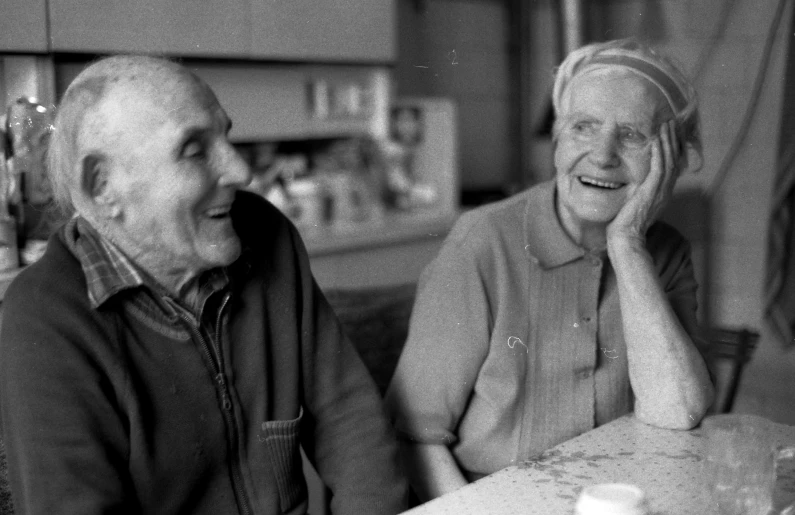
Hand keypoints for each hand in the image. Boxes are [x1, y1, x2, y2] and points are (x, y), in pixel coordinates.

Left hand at [607, 119, 680, 246]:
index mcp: (663, 193)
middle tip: (672, 123)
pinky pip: (659, 168)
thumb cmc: (625, 224)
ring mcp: (660, 191)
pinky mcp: (651, 191)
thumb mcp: (634, 204)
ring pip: (669, 160)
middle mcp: (665, 190)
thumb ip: (637, 192)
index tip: (671, 133)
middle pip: (674, 159)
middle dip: (674, 139)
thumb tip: (631, 184)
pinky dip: (659, 153)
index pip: (672, 165)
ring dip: (668, 141)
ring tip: (666, 125)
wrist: (626, 237)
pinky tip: (657, 141)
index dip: (673, 148)